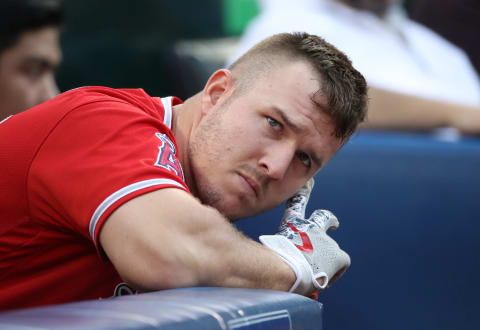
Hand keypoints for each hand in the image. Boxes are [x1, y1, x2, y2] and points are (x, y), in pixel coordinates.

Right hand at [259, 178, 349, 294]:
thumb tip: (251, 257)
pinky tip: (325, 279)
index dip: (304, 191)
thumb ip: (265, 248)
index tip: (310, 181)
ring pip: (331, 250)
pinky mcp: (338, 256)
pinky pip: (341, 263)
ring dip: (325, 260)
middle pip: (324, 218)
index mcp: (292, 224)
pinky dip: (335, 271)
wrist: (286, 270)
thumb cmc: (270, 263)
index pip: (297, 202)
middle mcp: (311, 228)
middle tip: (334, 224)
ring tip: (315, 274)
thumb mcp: (264, 248)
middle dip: (329, 220)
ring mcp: (327, 241)